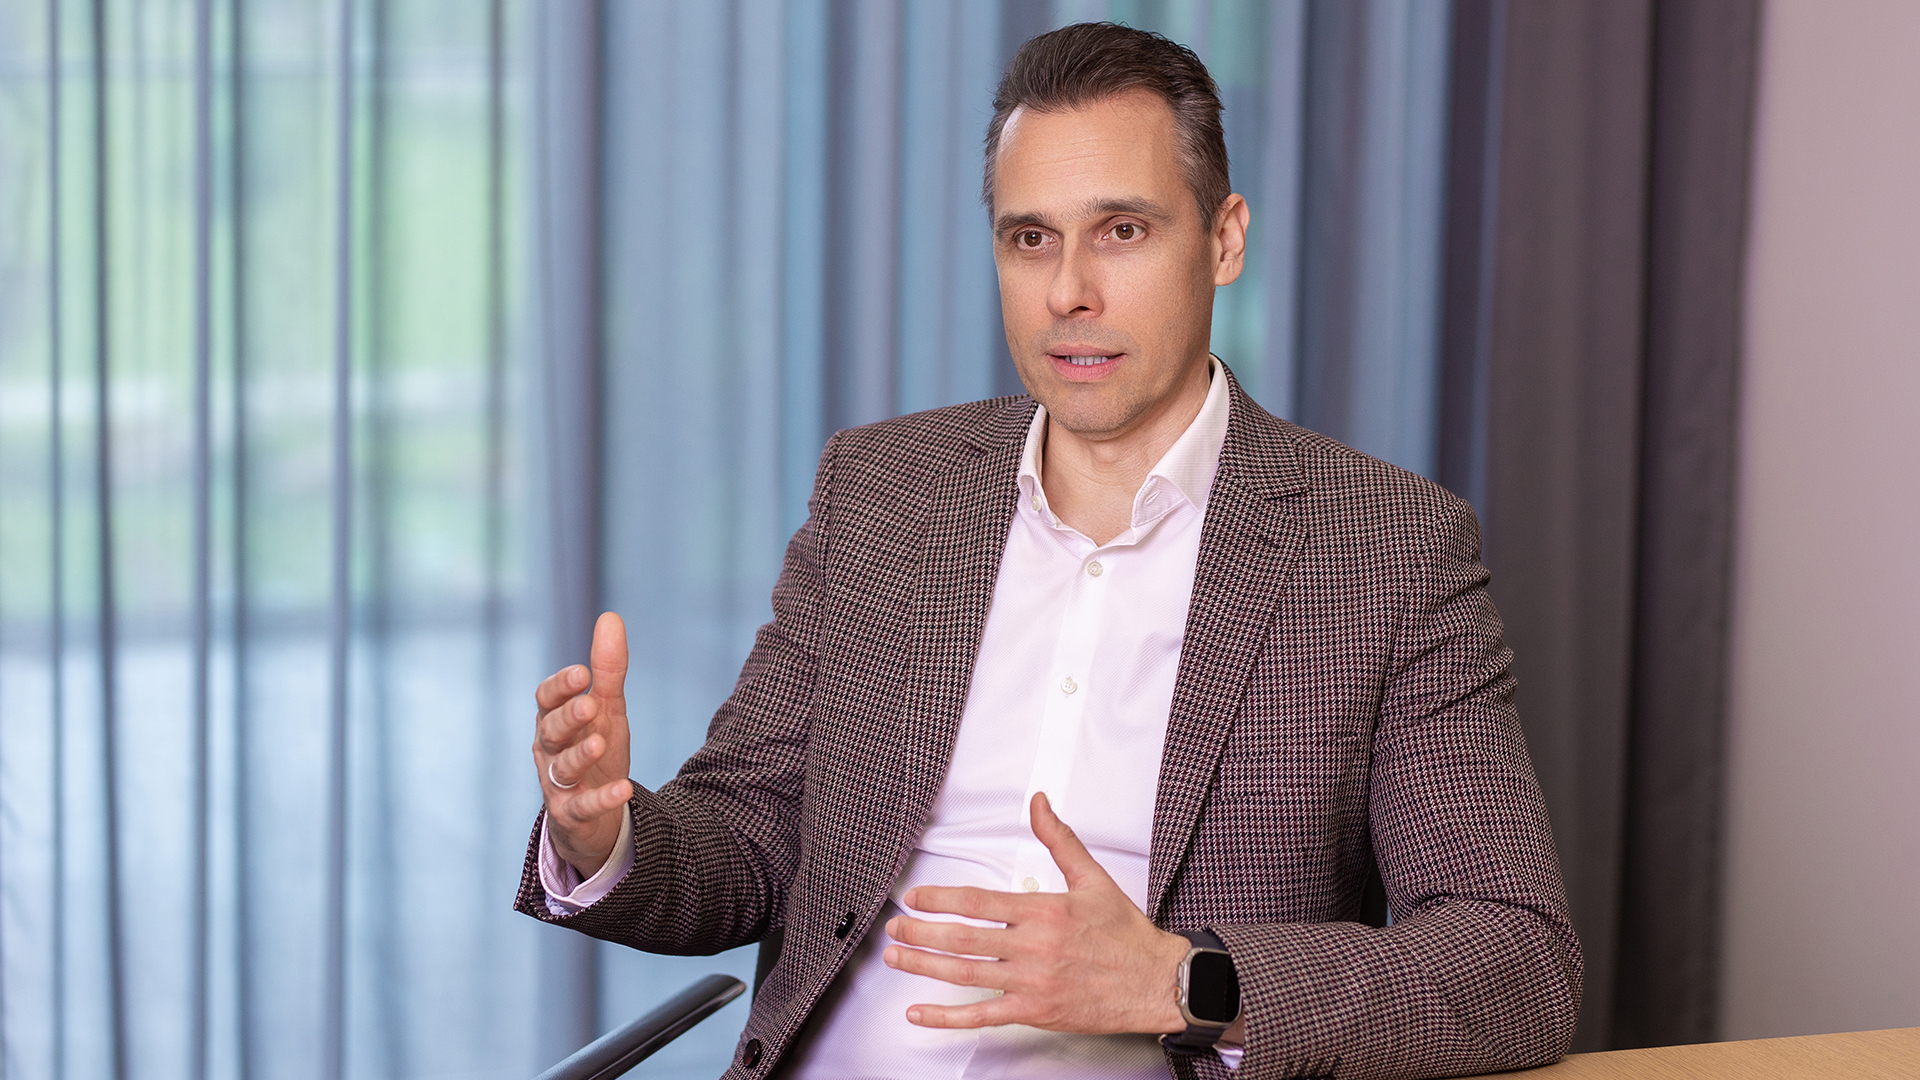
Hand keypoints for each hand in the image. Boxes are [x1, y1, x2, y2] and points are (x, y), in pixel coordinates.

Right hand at [532, 611, 634, 877]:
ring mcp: (557, 783)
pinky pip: (583, 807)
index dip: (561, 686)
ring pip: (561, 768)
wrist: (595, 811)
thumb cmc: (595, 747)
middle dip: (568, 717)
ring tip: (601, 742)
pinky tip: (625, 790)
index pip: (546, 698)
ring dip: (579, 755)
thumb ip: (608, 668)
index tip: (582, 673)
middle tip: (589, 704)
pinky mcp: (571, 813)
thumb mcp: (608, 708)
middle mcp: (550, 750)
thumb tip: (610, 617)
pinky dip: (602, 799)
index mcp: (554, 719)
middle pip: (551, 731)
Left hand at [883, 792, 1189, 1033]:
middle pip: (962, 938)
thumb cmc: (1125, 933)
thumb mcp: (1093, 877)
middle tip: (894, 928)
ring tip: (896, 958)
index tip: (914, 898)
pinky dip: (947, 1018)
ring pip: (965, 974)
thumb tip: (1039, 803)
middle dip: (920, 932)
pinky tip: (920, 1013)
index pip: (977, 901)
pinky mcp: (1035, 1011)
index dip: (938, 899)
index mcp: (1043, 911)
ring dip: (924, 966)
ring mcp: (1032, 982)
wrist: (1156, 981)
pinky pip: (983, 1016)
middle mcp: (1033, 946)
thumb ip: (1059, 839)